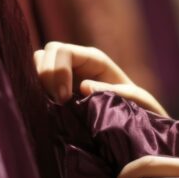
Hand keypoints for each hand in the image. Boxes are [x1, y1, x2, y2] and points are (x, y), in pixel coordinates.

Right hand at [34, 41, 167, 116]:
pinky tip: (47, 108)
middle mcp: (77, 63)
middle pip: (47, 53)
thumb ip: (115, 91)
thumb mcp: (137, 101)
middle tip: (58, 103)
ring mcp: (66, 76)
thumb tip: (84, 86)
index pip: (63, 51)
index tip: (64, 99)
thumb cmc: (141, 111)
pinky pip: (38, 83)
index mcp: (94, 60)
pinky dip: (37, 92)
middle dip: (45, 76)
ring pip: (39, 64)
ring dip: (39, 83)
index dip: (57, 71)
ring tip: (51, 105)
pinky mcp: (58, 91)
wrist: (138, 127)